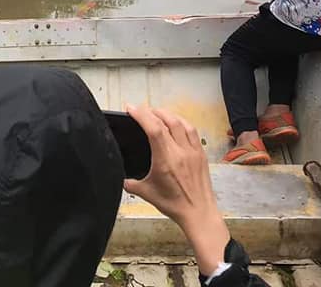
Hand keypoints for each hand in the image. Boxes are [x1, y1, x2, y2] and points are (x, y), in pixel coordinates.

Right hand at [123, 104, 229, 273]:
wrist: (199, 213)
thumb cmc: (175, 205)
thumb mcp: (147, 193)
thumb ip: (130, 183)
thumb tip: (120, 177)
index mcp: (166, 160)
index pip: (153, 128)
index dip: (141, 114)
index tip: (131, 108)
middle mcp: (181, 152)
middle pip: (167, 120)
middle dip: (152, 111)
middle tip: (142, 110)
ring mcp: (193, 151)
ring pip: (181, 122)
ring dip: (168, 114)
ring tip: (158, 113)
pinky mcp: (201, 154)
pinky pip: (192, 131)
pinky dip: (182, 122)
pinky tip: (176, 123)